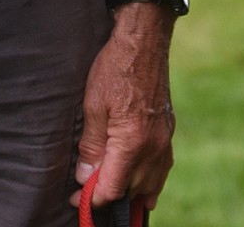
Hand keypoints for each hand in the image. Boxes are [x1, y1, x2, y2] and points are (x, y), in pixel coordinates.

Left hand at [71, 9, 175, 213]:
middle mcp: (153, 149)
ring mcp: (164, 142)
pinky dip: (150, 182)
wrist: (144, 42)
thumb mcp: (93, 105)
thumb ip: (91, 146)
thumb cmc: (115, 69)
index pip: (112, 189)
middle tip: (86, 190)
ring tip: (109, 191)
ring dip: (129, 191)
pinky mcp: (168, 134)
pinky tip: (141, 187)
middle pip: (131, 191)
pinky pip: (161, 171)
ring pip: (150, 185)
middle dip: (108, 195)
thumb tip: (85, 177)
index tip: (75, 200)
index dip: (91, 198)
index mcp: (132, 144)